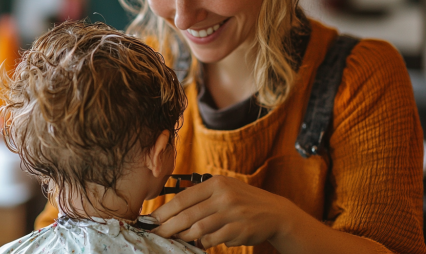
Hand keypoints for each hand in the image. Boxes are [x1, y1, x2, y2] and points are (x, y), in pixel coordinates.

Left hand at [151, 175, 287, 248]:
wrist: (273, 211)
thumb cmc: (243, 199)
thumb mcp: (225, 187)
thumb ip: (203, 194)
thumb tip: (174, 207)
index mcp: (216, 183)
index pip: (184, 197)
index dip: (166, 210)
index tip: (152, 218)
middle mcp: (223, 196)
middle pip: (188, 214)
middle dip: (168, 226)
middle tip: (156, 233)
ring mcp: (231, 213)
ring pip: (198, 229)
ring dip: (183, 236)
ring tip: (174, 239)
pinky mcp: (238, 230)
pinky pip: (212, 240)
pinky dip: (202, 243)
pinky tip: (198, 243)